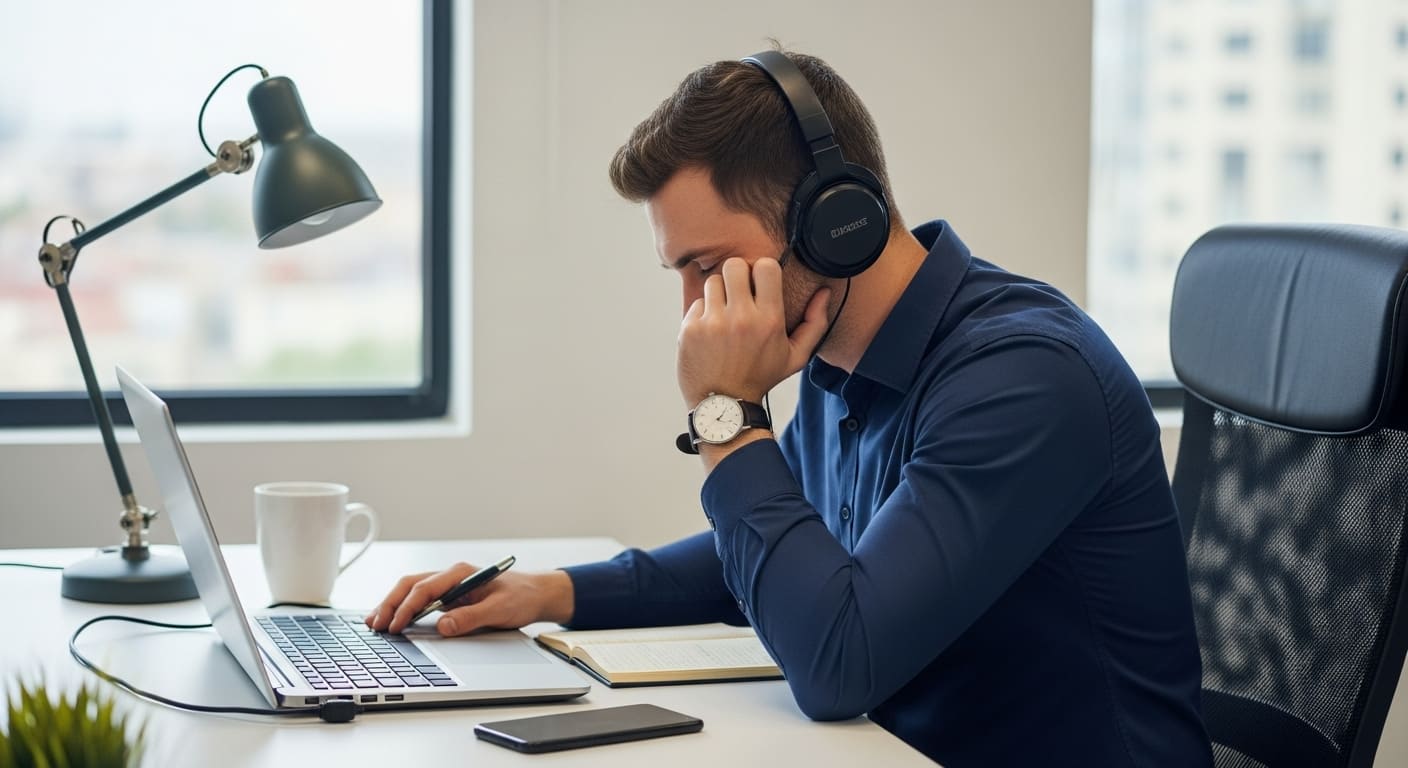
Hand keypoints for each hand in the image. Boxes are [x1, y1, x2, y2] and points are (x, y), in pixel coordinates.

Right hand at [364, 563, 573, 636]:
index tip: (395, 625)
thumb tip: (443, 626)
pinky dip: (404, 609)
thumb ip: (471, 617)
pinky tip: (393, 621)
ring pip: (412, 591)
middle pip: (411, 586)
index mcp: (461, 573)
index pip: (425, 588)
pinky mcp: (450, 597)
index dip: (407, 607)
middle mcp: (451, 576)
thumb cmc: (522, 597)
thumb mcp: (500, 610)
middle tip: (374, 624)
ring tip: (374, 623)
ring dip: (393, 606)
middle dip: (390, 604)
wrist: (537, 594)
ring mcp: (449, 586)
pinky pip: (421, 600)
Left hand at [677, 256, 830, 406]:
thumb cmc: (760, 378)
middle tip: (739, 293)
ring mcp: (712, 322)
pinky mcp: (690, 328)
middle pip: (734, 265)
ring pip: (713, 281)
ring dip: (719, 293)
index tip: (760, 283)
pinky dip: (703, 312)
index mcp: (768, 320)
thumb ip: (815, 323)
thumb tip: (824, 291)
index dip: (762, 270)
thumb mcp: (795, 356)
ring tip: (724, 314)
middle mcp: (740, 317)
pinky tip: (710, 331)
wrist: (723, 406)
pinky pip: (696, 302)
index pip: (765, 267)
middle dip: (737, 276)